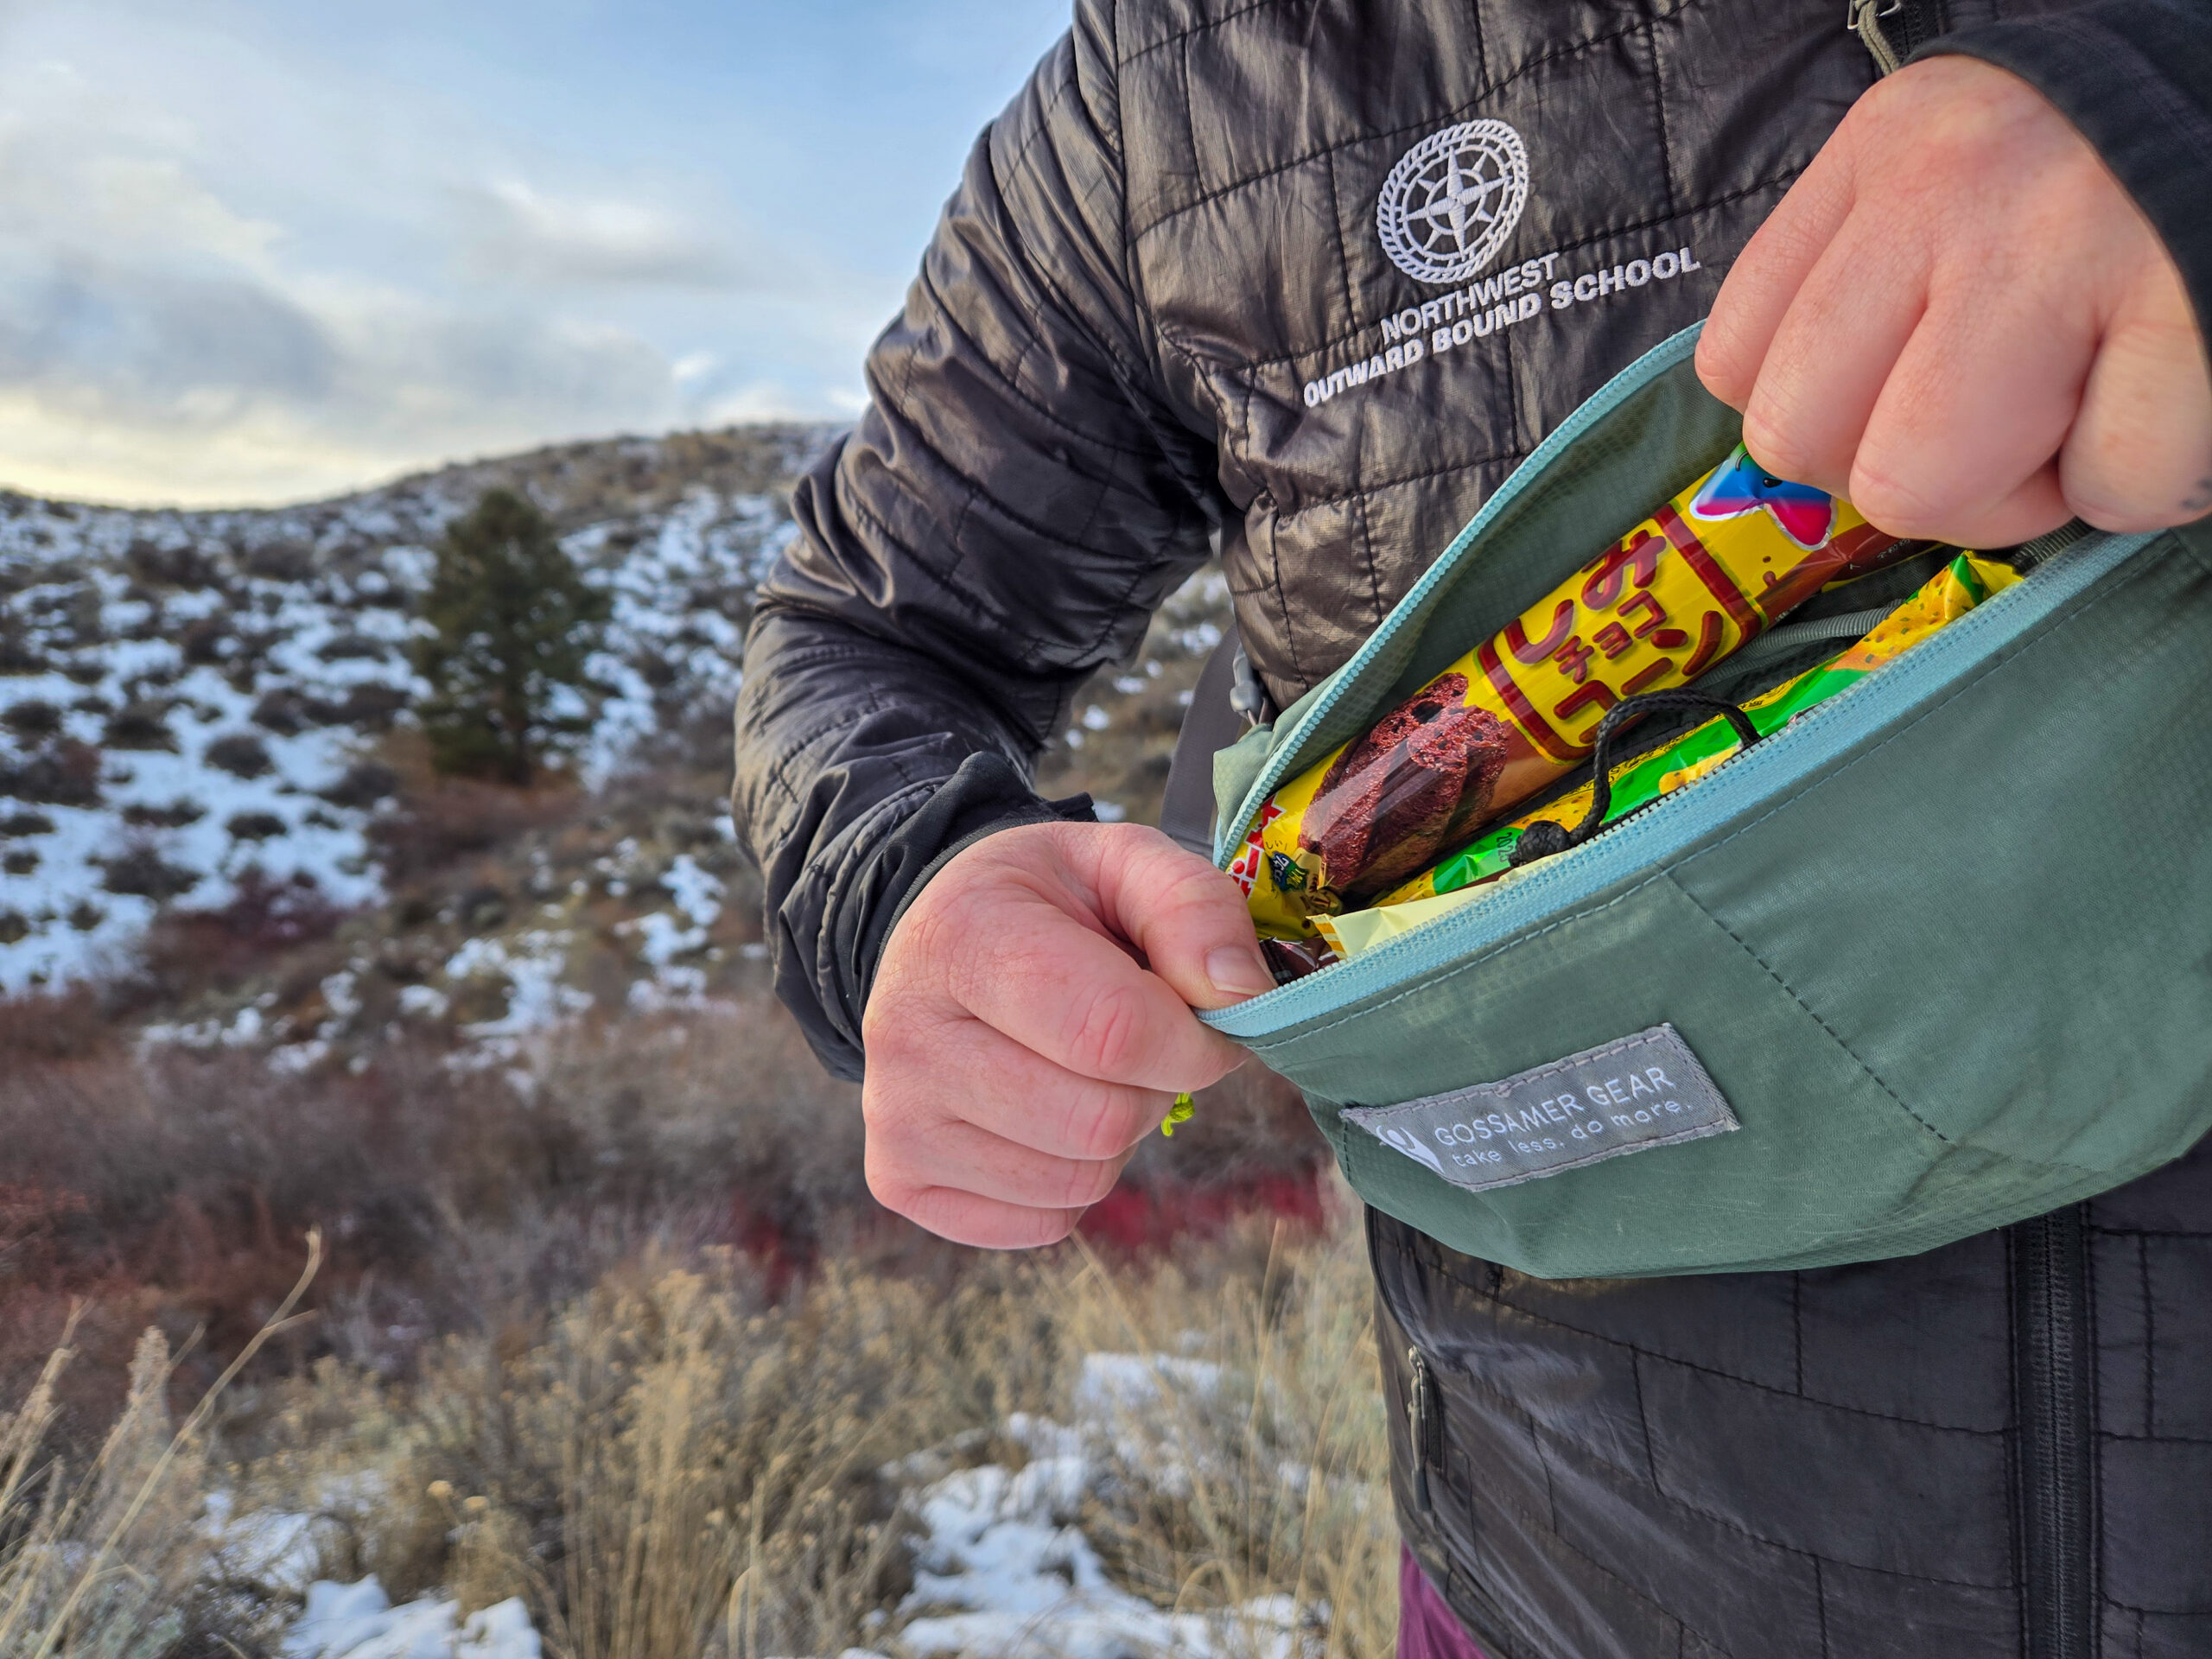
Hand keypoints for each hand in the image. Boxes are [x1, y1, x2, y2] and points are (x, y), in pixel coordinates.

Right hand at [860, 821, 1270, 1247]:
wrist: (945, 944)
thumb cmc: (1047, 906)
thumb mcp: (1122, 863)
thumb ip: (1194, 906)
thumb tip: (1240, 995)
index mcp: (961, 936)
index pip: (1112, 1032)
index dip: (1193, 1041)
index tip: (1206, 1017)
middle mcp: (904, 1032)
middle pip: (1099, 1121)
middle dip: (1156, 1086)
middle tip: (1142, 1042)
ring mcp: (895, 1117)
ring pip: (1078, 1181)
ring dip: (1120, 1133)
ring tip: (1088, 1069)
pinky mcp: (900, 1180)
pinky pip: (1044, 1221)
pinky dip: (1077, 1179)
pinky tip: (1051, 1111)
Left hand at [1698, 56, 2211, 545]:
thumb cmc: (2109, 198)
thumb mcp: (1954, 199)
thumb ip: (1866, 303)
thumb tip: (1810, 458)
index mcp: (1883, 151)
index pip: (1737, 361)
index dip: (1824, 428)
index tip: (1907, 402)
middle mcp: (1948, 182)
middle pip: (1801, 439)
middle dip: (1901, 476)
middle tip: (2000, 427)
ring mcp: (2062, 241)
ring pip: (1916, 484)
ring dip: (2010, 498)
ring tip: (2079, 417)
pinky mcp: (2180, 307)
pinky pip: (2104, 490)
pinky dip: (2137, 485)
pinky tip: (2162, 402)